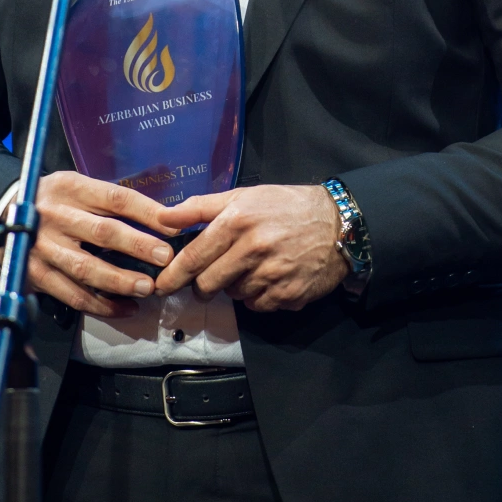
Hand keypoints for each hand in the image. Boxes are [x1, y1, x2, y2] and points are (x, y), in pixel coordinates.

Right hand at [0, 172, 180, 317]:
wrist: (3, 215)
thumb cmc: (55, 201)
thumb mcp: (77, 186)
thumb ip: (110, 200)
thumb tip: (163, 217)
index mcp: (71, 187)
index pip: (115, 198)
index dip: (147, 212)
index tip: (173, 226)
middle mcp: (56, 215)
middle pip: (102, 232)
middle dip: (137, 246)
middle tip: (166, 258)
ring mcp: (43, 247)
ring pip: (86, 268)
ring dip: (121, 280)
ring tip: (148, 288)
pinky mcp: (36, 275)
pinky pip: (72, 295)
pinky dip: (101, 305)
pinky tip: (125, 308)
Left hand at [153, 183, 348, 311]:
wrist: (339, 224)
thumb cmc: (285, 206)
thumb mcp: (243, 196)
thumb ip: (200, 207)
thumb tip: (162, 216)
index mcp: (237, 221)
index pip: (194, 257)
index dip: (174, 275)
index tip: (162, 285)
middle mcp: (253, 249)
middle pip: (208, 284)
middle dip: (203, 285)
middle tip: (210, 278)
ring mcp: (271, 275)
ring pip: (233, 295)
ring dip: (235, 286)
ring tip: (251, 267)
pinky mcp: (287, 295)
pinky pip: (257, 305)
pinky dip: (258, 295)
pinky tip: (270, 277)